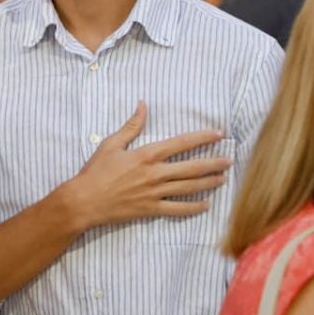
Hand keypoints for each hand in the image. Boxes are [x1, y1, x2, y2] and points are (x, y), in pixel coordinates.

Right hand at [55, 102, 229, 231]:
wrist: (84, 201)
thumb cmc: (95, 171)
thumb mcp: (110, 144)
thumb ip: (131, 126)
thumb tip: (143, 105)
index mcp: (146, 155)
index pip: (181, 143)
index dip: (202, 138)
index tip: (218, 134)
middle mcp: (155, 174)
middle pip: (192, 167)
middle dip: (213, 163)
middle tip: (228, 160)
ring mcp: (155, 193)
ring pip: (189, 187)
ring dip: (208, 183)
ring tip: (223, 179)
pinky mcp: (151, 209)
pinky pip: (177, 209)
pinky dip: (193, 208)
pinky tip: (205, 205)